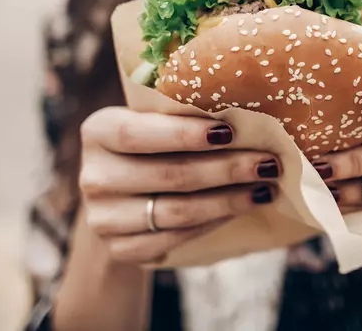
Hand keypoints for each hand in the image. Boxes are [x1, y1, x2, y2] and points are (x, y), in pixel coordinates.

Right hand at [78, 108, 279, 263]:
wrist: (119, 196)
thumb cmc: (149, 146)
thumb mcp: (151, 121)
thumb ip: (180, 116)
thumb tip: (246, 112)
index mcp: (98, 131)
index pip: (140, 133)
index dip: (185, 133)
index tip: (231, 130)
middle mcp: (93, 176)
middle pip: (169, 175)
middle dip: (225, 169)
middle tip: (268, 162)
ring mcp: (103, 218)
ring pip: (177, 211)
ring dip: (228, 200)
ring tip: (264, 187)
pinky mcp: (120, 248)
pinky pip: (176, 237)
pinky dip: (214, 222)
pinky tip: (240, 208)